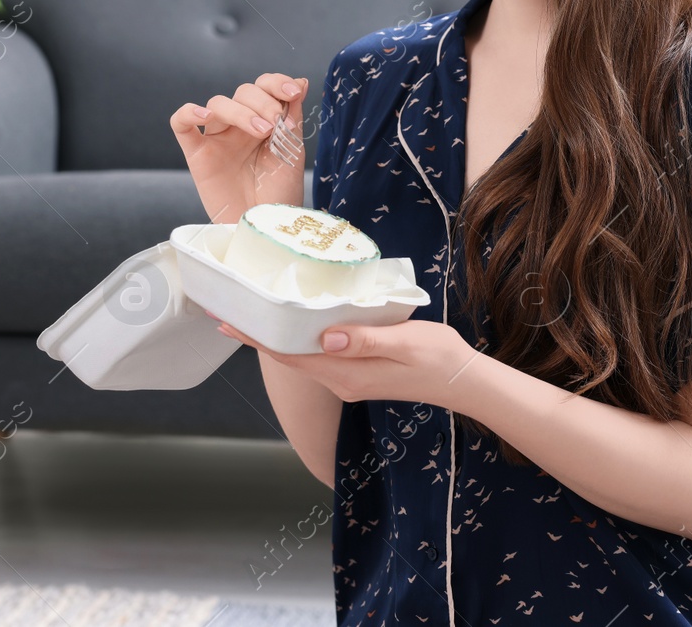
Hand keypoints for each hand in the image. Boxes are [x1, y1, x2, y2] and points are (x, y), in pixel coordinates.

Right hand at [170, 72, 309, 223]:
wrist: (265, 227)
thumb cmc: (279, 194)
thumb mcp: (292, 151)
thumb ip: (292, 117)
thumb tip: (300, 81)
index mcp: (264, 121)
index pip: (264, 86)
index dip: (277, 83)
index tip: (294, 92)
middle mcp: (239, 126)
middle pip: (243, 92)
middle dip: (262, 102)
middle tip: (275, 125)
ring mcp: (217, 139)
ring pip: (217, 104)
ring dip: (240, 111)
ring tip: (262, 131)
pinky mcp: (197, 155)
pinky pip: (181, 124)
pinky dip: (188, 113)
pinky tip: (204, 116)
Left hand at [209, 311, 477, 410]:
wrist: (464, 381)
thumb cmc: (439, 357)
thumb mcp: (405, 341)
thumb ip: (366, 339)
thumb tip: (326, 337)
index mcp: (347, 374)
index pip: (290, 354)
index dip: (257, 338)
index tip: (228, 322)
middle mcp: (341, 381)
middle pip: (289, 356)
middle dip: (258, 335)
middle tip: (229, 310)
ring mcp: (348, 380)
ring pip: (302, 357)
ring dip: (276, 336)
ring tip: (253, 313)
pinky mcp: (358, 374)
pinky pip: (319, 356)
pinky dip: (300, 339)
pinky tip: (296, 323)